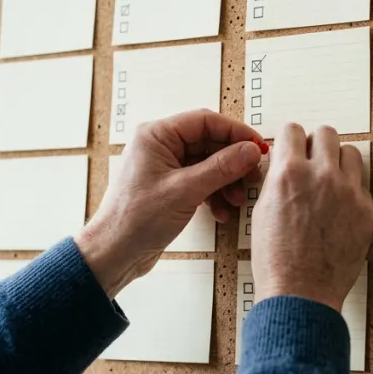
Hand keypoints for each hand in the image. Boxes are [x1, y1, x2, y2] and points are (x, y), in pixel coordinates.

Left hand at [74, 110, 263, 297]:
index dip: (235, 132)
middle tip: (252, 175)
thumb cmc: (135, 220)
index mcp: (156, 135)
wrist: (115, 252)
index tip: (257, 146)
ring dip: (226, 180)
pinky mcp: (169, 186)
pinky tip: (222, 211)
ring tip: (237, 199)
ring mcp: (164, 167)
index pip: (205, 121)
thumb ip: (221, 167)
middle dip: (232, 161)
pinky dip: (214, 193)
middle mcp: (160, 146)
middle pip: (208, 142)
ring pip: (207, 163)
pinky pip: (200, 181)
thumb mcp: (185, 190)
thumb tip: (250, 150)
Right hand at [250, 124, 372, 311]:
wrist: (301, 293)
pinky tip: (338, 208)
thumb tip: (284, 162)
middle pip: (326, 133)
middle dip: (316, 145)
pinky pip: (361, 184)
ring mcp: (348, 192)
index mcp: (289, 174)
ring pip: (350, 152)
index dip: (290, 140)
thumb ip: (276, 179)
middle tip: (312, 161)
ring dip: (337, 162)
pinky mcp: (366, 209)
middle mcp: (321, 176)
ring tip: (329, 181)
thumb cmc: (277, 261)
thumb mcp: (262, 210)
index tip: (292, 148)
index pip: (292, 130)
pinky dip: (350, 190)